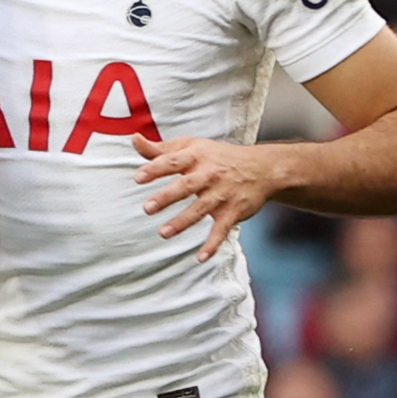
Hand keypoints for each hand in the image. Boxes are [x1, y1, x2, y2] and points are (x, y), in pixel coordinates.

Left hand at [136, 134, 288, 257]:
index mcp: (197, 156)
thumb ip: (161, 148)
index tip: (138, 178)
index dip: (155, 168)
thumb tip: (134, 140)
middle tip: (147, 208)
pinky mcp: (233, 211)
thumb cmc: (218, 156)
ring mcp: (222, 194)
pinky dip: (213, 244)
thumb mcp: (192, 146)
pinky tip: (201, 257)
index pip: (173, 161)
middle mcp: (209, 174)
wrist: (262, 168)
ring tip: (163, 233)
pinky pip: (222, 229)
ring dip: (182, 222)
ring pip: (201, 209)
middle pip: (186, 185)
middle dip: (167, 196)